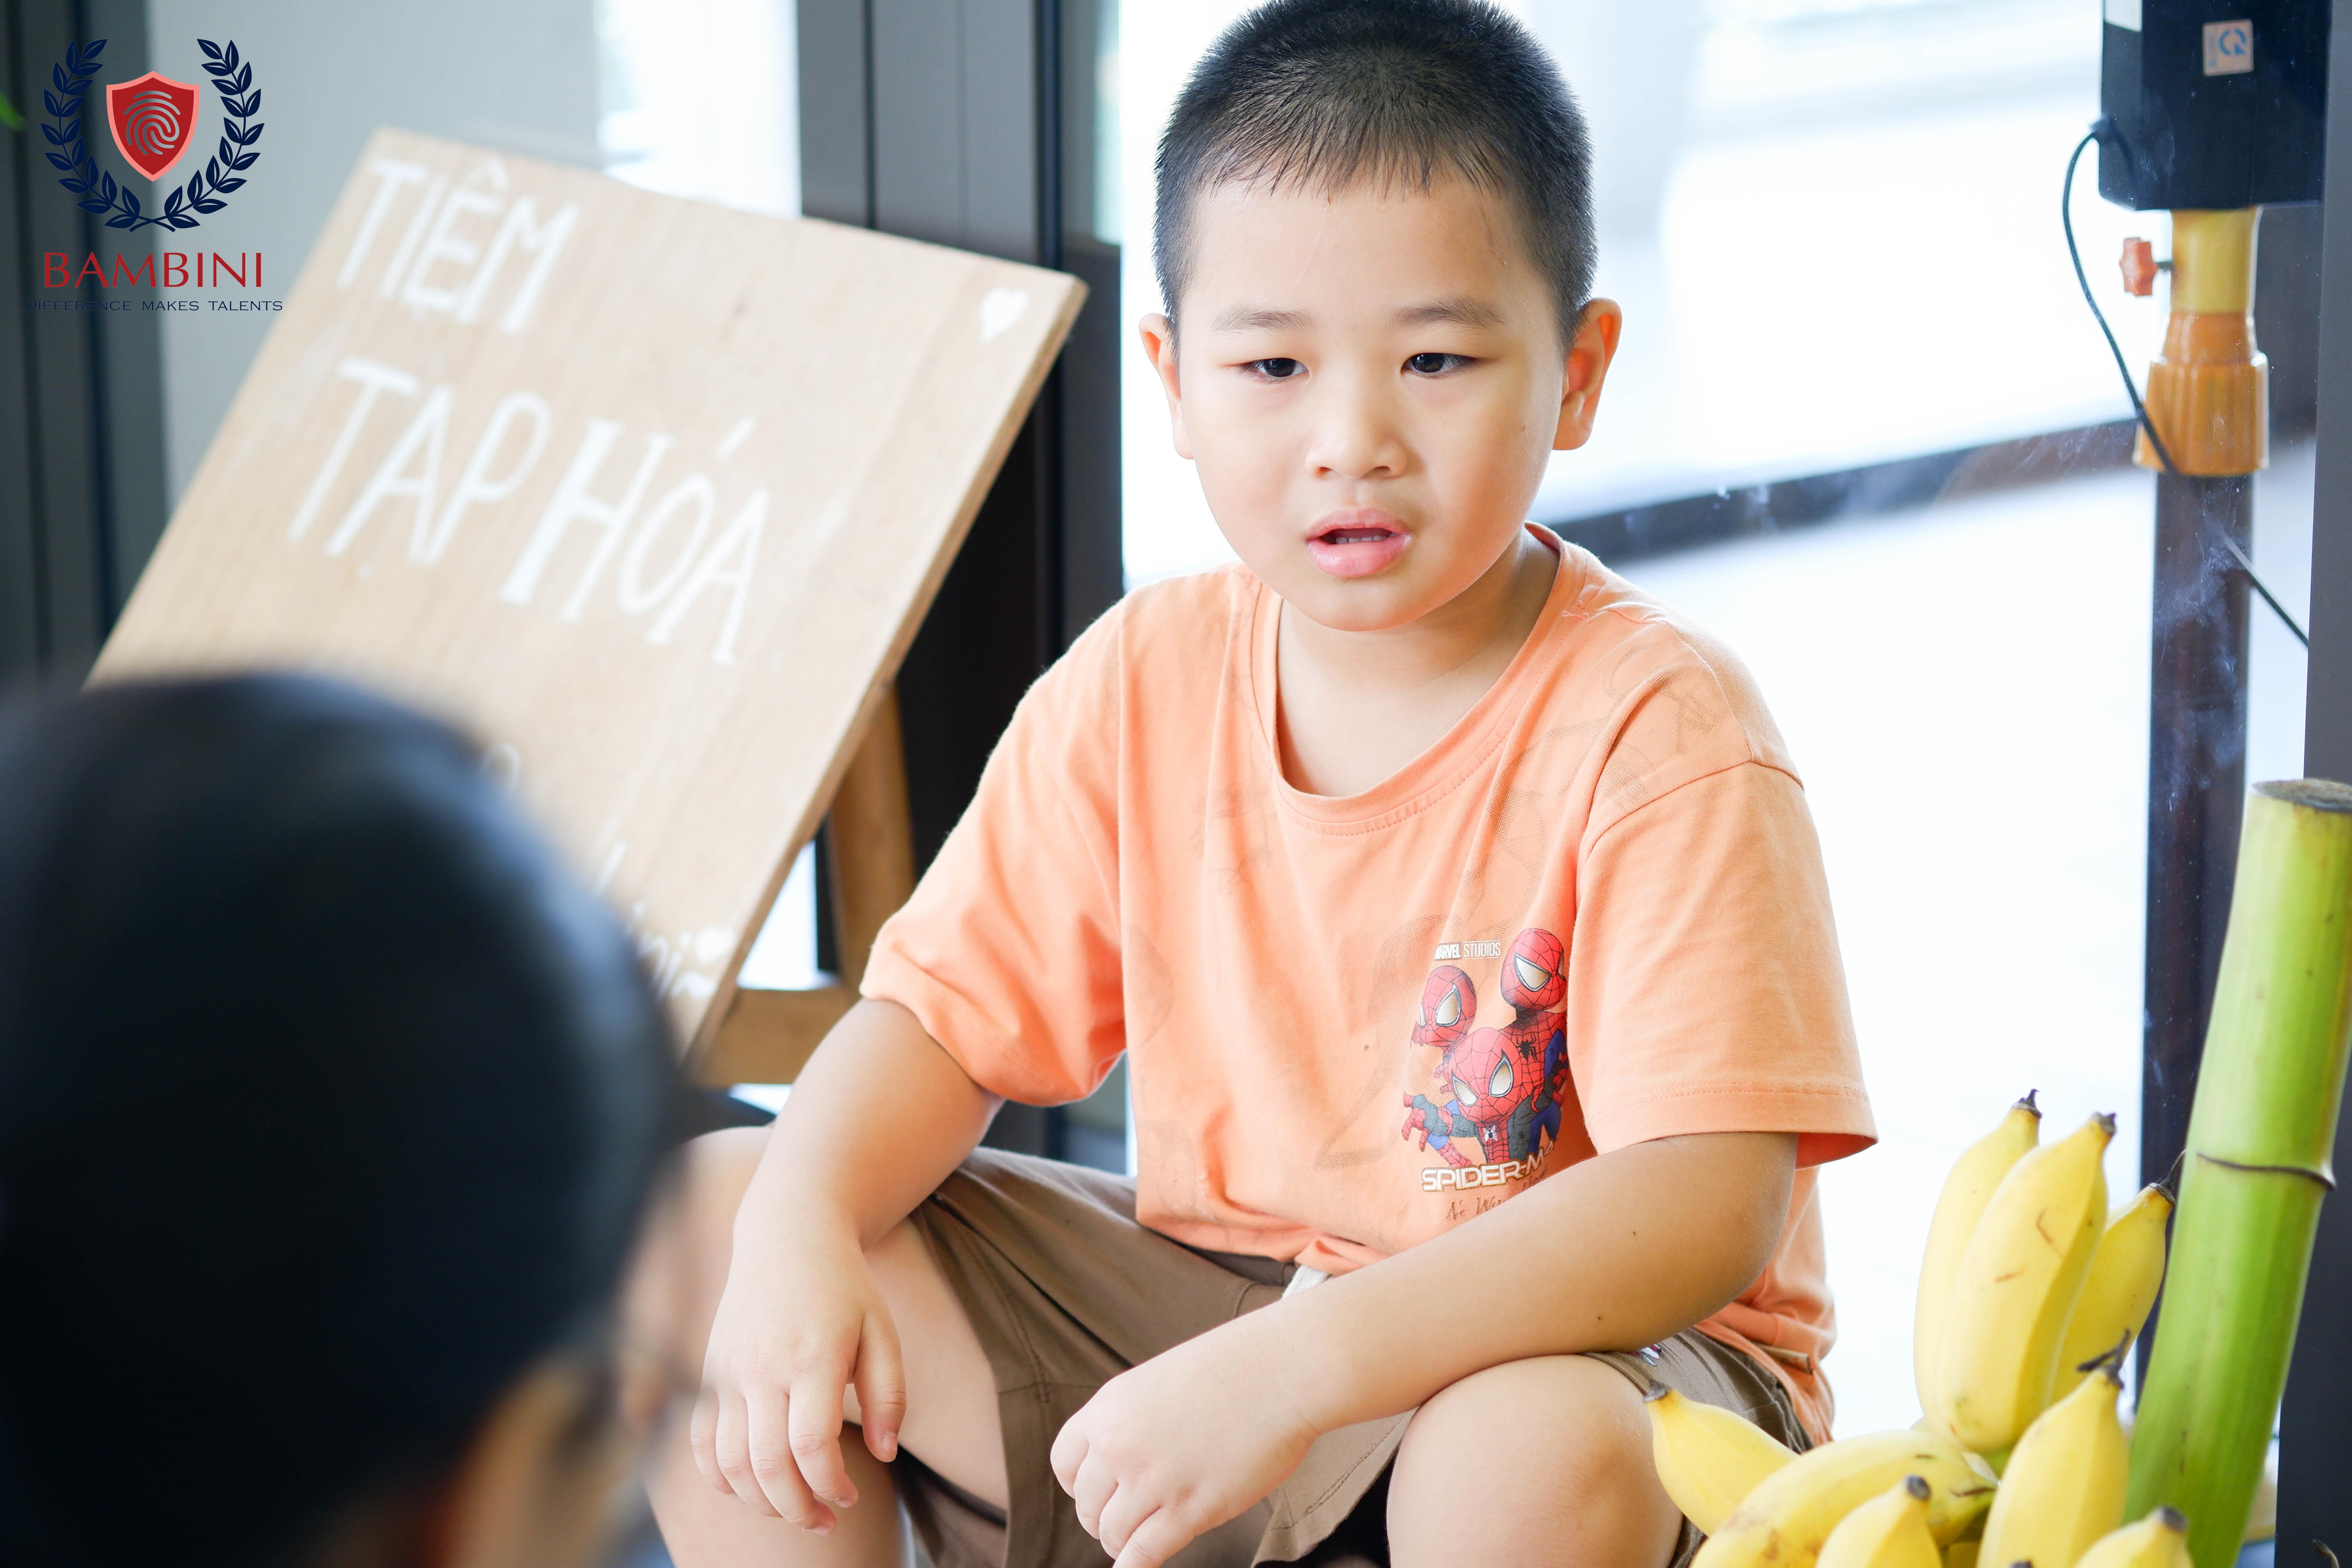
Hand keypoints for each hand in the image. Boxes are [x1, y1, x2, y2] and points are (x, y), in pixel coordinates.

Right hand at [690, 1223, 906, 1532]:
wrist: (787, 1235)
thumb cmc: (844, 1287)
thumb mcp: (882, 1331)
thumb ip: (890, 1395)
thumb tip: (885, 1456)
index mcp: (812, 1357)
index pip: (812, 1446)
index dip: (829, 1486)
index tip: (849, 1497)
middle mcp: (762, 1368)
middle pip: (768, 1465)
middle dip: (797, 1509)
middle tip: (824, 1521)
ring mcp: (728, 1372)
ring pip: (730, 1463)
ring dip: (761, 1501)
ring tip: (794, 1510)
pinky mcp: (708, 1374)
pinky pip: (701, 1443)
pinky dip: (721, 1477)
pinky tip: (752, 1488)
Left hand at [1049, 1314, 1320, 1567]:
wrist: (1282, 1371)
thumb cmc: (1234, 1369)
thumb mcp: (1159, 1382)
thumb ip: (1133, 1421)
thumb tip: (1123, 1460)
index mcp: (1109, 1408)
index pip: (1064, 1463)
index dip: (1078, 1485)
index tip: (1096, 1492)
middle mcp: (1119, 1445)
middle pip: (1086, 1504)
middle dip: (1103, 1516)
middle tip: (1125, 1517)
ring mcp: (1152, 1480)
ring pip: (1111, 1533)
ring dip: (1121, 1541)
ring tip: (1139, 1538)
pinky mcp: (1189, 1509)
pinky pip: (1142, 1554)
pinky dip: (1135, 1566)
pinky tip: (1140, 1565)